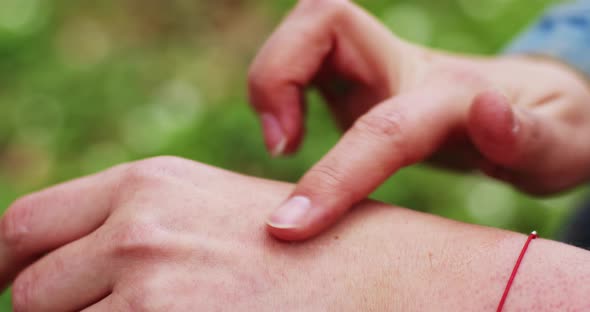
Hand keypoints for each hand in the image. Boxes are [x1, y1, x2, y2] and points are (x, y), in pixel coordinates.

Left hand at [2, 156, 589, 310]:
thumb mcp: (209, 214)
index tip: (14, 292)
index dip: (8, 268)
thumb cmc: (302, 248)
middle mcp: (139, 229)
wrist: (385, 277)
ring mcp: (152, 292)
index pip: (23, 229)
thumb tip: (67, 269)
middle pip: (29, 294)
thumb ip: (132, 231)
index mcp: (148, 185)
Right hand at [248, 0, 589, 239]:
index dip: (336, 172)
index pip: (385, 126)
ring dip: (272, 75)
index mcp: (453, 93)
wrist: (535, 106)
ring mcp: (377, 67)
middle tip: (280, 146)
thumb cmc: (547, 131)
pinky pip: (303, 61)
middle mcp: (407, 67)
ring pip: (307, 31)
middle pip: (326, 21)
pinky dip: (278, 87)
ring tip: (280, 142)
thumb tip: (487, 110)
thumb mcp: (559, 147)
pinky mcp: (356, 79)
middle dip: (278, 72)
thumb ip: (529, 135)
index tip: (293, 222)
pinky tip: (288, 135)